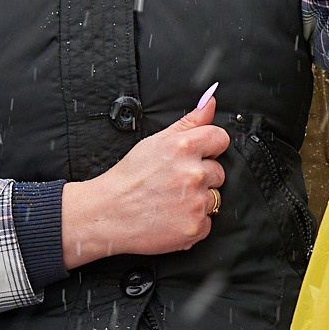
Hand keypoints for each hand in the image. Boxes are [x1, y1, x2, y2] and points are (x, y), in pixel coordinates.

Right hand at [60, 91, 228, 266]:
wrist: (108, 214)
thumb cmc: (128, 178)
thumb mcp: (155, 142)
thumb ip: (189, 121)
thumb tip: (211, 101)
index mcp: (184, 147)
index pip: (220, 139)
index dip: (210, 147)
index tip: (197, 156)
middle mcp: (194, 173)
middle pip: (219, 171)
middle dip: (201, 177)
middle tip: (174, 183)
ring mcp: (196, 202)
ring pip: (214, 198)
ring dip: (198, 201)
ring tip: (171, 201)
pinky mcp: (194, 227)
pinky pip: (207, 223)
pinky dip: (192, 223)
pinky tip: (172, 217)